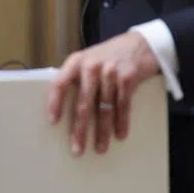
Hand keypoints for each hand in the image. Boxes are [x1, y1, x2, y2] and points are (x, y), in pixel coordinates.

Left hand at [47, 31, 159, 155]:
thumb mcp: (89, 60)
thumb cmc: (109, 57)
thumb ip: (78, 78)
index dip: (55, 103)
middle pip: (83, 103)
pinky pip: (123, 105)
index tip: (53, 121)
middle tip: (77, 149)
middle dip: (79, 129)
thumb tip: (66, 110)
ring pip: (104, 108)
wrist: (140, 43)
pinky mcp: (128, 77)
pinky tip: (119, 134)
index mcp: (76, 62)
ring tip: (100, 147)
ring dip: (102, 131)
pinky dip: (121, 122)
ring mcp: (110, 71)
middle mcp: (91, 66)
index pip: (60, 83)